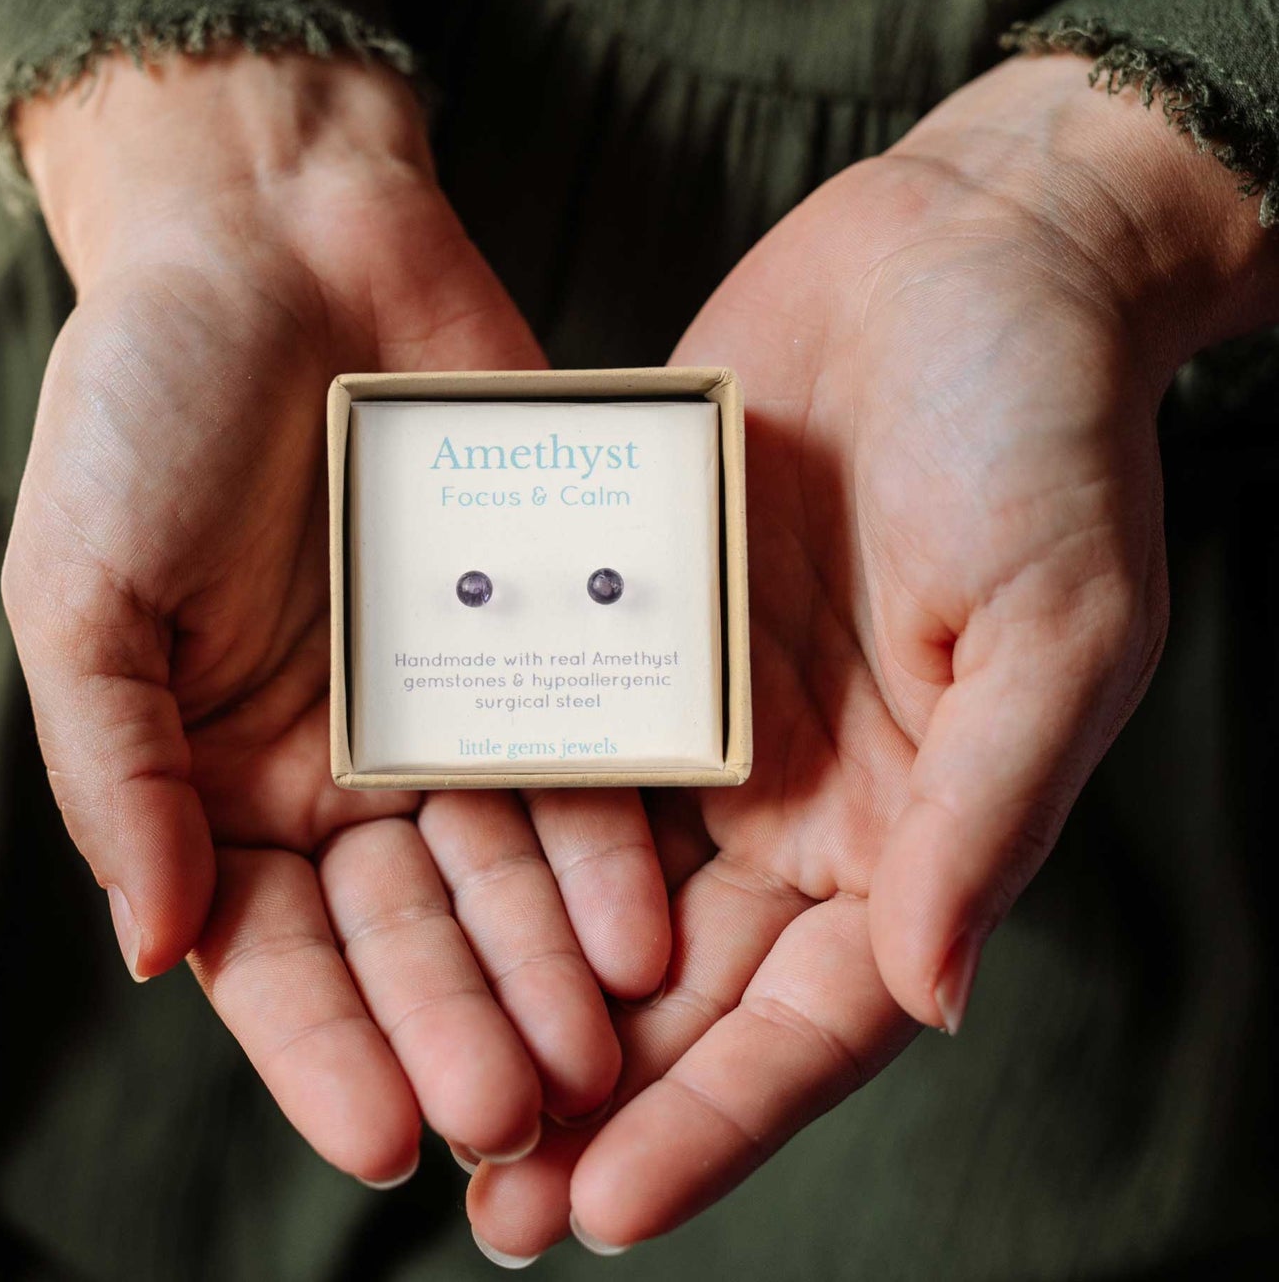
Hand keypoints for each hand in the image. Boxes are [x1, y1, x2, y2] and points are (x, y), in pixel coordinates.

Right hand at [2, 49, 669, 1185]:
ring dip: (550, 960)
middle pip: (411, 929)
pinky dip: (611, 833)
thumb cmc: (148, 406)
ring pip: (510, 864)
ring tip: (601, 1047)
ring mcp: (454, 703)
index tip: (385, 1134)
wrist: (278, 242)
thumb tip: (152, 950)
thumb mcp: (85, 592)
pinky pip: (586, 746)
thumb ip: (118, 769)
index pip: (276, 952)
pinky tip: (649, 912)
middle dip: (461, 1022)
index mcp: (225, 778)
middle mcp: (349, 765)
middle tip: (518, 1115)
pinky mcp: (543, 629)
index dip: (327, 1047)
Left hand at [466, 53, 1276, 1254]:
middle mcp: (797, 792)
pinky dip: (490, 812)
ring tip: (415, 1072)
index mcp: (908, 824)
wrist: (963, 262)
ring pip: (595, 883)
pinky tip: (397, 874)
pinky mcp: (634, 616)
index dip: (714, 1118)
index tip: (604, 1205)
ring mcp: (704, 708)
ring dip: (514, 981)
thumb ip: (988, 811)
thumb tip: (929, 994)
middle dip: (589, 1093)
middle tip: (480, 1198)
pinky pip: (553, 730)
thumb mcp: (1053, 624)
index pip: (807, 1016)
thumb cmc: (1045, 437)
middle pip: (682, 983)